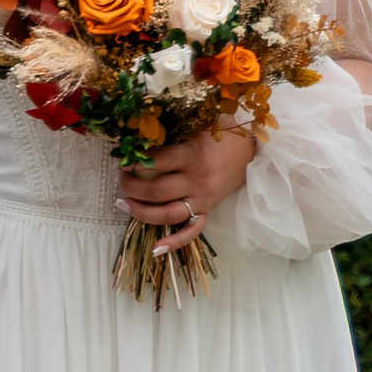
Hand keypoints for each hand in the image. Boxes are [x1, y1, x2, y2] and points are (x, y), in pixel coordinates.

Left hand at [118, 121, 255, 257]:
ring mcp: (202, 199)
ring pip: (168, 214)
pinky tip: (156, 248)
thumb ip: (172, 129)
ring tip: (123, 203)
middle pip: (157, 191)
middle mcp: (196, 180)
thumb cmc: (220, 133)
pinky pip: (192, 231)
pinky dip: (175, 242)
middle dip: (131, 187)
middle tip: (121, 179)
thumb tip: (138, 132)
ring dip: (141, 212)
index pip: (157, 162)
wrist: (249, 150)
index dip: (135, 163)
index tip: (123, 160)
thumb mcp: (197, 122)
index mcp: (192, 155)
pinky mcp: (207, 211)